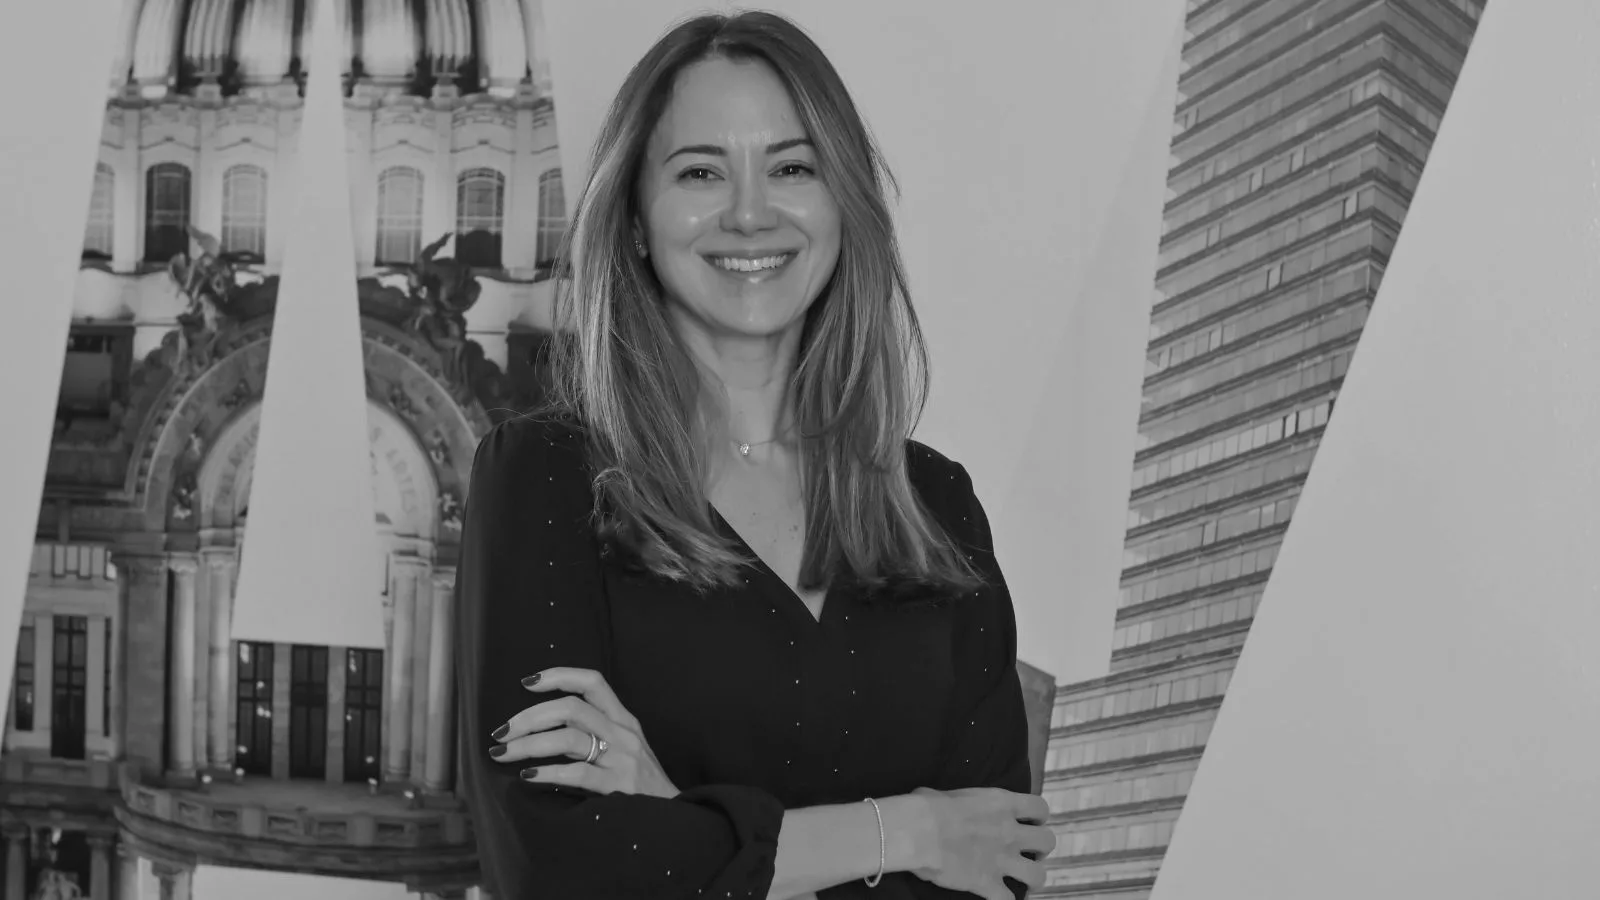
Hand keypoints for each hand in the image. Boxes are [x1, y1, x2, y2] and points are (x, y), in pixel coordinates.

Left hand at [489, 667, 680, 798]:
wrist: (676, 815)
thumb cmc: (642, 784)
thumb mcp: (625, 748)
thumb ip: (594, 734)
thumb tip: (542, 729)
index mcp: (624, 719)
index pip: (592, 682)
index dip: (559, 676)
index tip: (526, 682)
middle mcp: (623, 733)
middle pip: (571, 708)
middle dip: (530, 716)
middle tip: (502, 731)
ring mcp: (622, 758)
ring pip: (568, 738)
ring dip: (529, 744)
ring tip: (504, 753)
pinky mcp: (619, 786)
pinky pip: (576, 773)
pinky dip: (547, 773)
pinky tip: (528, 777)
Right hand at [908, 787, 1053, 899]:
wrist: (918, 832)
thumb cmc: (926, 807)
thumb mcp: (947, 794)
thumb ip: (955, 802)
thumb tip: (937, 803)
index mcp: (1002, 804)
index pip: (1040, 808)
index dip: (1038, 817)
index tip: (1030, 822)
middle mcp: (1009, 831)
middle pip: (1047, 842)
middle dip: (1041, 849)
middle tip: (1028, 852)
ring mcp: (1002, 859)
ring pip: (1038, 875)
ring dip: (1033, 878)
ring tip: (1024, 880)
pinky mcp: (988, 883)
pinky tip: (997, 898)